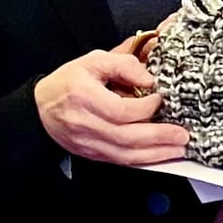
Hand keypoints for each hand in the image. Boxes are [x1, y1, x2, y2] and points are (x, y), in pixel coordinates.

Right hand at [34, 49, 186, 166]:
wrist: (41, 108)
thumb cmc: (69, 82)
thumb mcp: (93, 61)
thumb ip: (122, 63)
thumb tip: (148, 78)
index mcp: (82, 95)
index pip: (119, 110)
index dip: (144, 108)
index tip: (160, 99)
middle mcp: (83, 122)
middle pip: (125, 136)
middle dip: (158, 137)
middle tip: (181, 134)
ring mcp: (86, 143)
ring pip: (124, 154)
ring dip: (155, 154)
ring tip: (177, 148)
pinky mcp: (91, 154)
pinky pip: (120, 161)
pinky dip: (143, 160)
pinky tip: (160, 156)